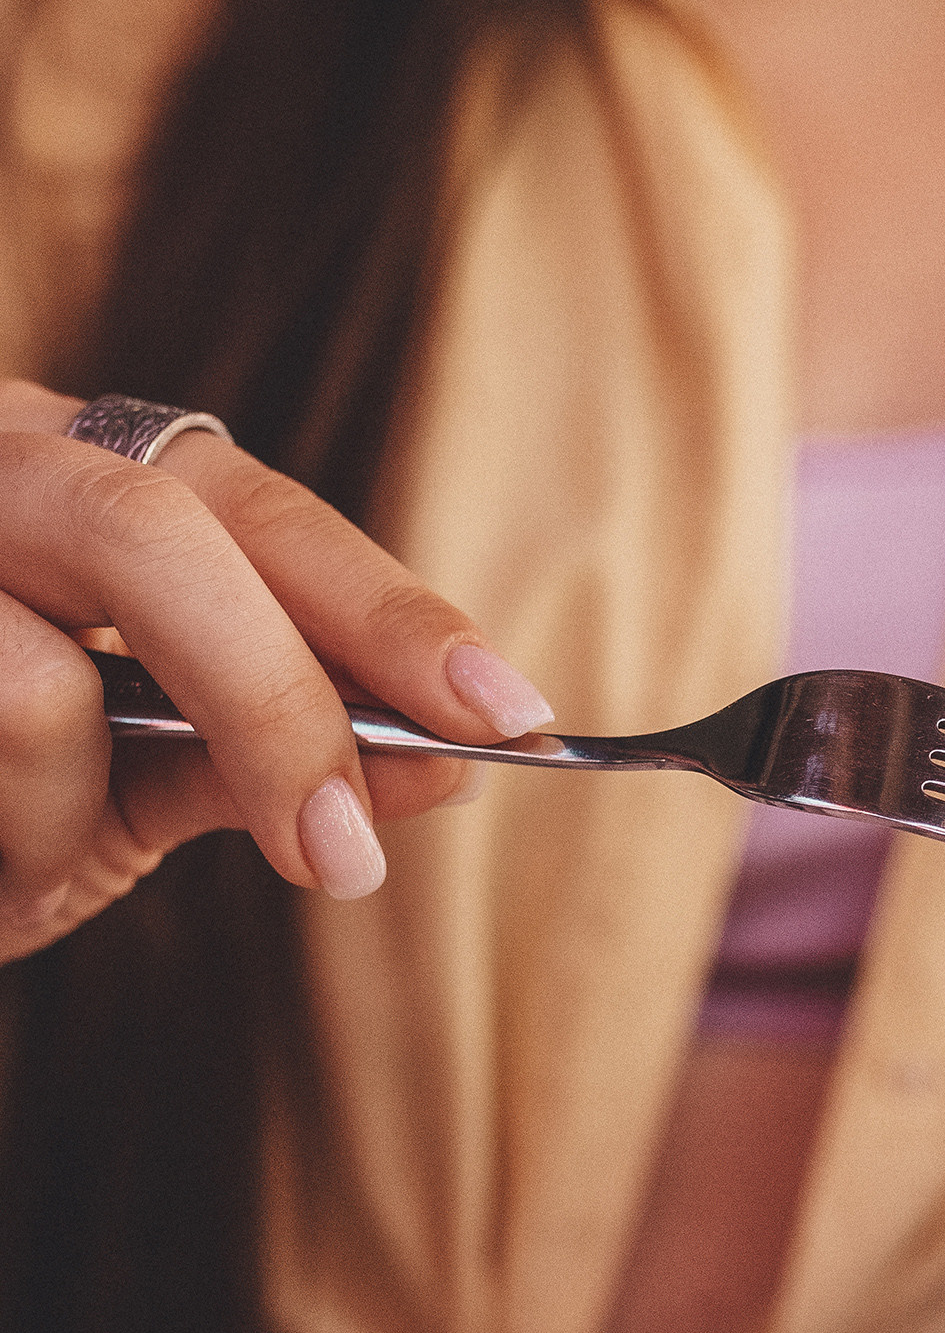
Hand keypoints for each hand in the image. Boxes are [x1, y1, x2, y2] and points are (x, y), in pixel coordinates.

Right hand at [0, 379, 552, 964]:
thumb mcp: (116, 780)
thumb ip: (261, 757)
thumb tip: (457, 761)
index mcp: (66, 468)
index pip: (255, 510)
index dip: (386, 609)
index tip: (506, 717)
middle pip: (158, 536)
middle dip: (274, 710)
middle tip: (347, 861)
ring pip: (33, 684)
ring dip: (46, 823)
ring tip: (3, 864)